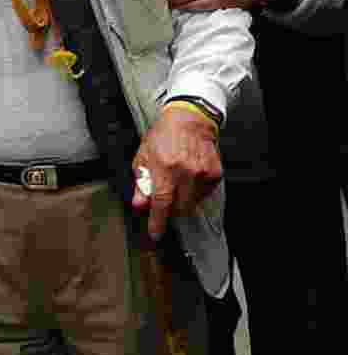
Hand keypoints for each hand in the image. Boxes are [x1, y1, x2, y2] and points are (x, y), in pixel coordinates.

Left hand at [131, 106, 222, 240]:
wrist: (189, 120)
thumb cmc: (163, 136)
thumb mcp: (143, 157)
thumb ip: (141, 183)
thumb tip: (140, 205)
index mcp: (164, 167)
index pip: (161, 202)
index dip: (157, 222)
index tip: (155, 234)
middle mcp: (185, 171)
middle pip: (179, 208)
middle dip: (170, 210)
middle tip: (164, 201)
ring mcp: (203, 173)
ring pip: (192, 203)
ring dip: (182, 200)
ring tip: (176, 181)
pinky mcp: (215, 173)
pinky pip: (203, 194)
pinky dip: (194, 191)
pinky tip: (188, 176)